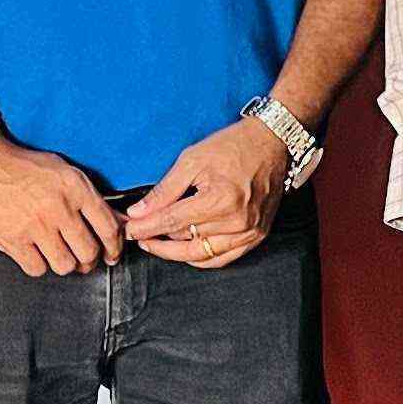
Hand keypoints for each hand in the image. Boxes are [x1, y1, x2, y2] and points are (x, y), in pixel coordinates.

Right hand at [0, 129, 121, 277]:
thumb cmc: (21, 167)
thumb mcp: (63, 171)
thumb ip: (91, 198)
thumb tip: (118, 222)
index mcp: (74, 187)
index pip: (108, 227)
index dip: (115, 247)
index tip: (111, 253)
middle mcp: (57, 207)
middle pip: (89, 252)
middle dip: (90, 260)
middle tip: (85, 258)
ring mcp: (34, 225)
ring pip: (65, 265)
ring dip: (66, 264)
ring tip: (61, 255)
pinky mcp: (12, 239)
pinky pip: (37, 269)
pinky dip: (40, 265)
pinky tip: (37, 253)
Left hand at [123, 116, 289, 268]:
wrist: (272, 144)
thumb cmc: (234, 146)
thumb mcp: (192, 160)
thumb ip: (165, 190)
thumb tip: (139, 211)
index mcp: (220, 199)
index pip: (172, 222)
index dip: (146, 228)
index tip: (130, 230)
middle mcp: (236, 221)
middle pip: (184, 241)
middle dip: (156, 240)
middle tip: (138, 236)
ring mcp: (248, 232)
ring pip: (200, 254)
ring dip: (175, 251)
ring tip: (156, 243)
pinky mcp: (255, 236)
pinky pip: (222, 259)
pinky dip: (200, 258)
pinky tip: (185, 250)